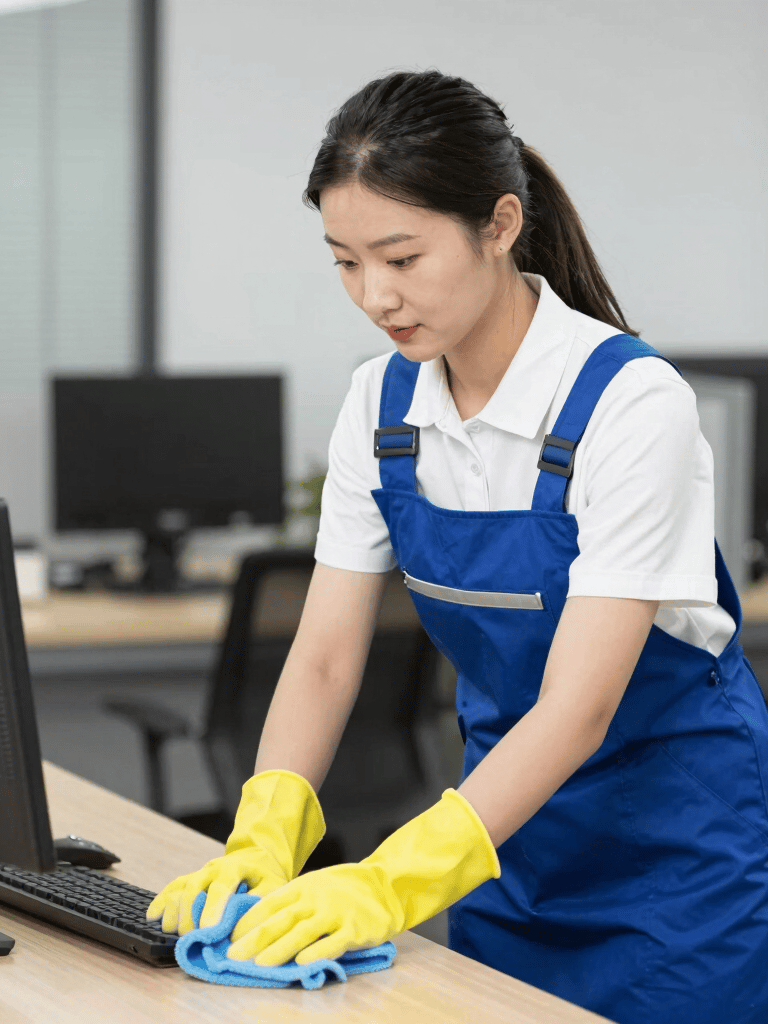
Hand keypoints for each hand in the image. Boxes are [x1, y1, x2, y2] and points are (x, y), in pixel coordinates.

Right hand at [145, 769, 325, 933]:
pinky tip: (152, 916)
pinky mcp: (189, 879)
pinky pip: (171, 888)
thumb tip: (243, 931)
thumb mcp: (273, 886)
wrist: (256, 856)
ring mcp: (199, 873)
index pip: (220, 887)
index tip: (206, 930)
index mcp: (235, 867)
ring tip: (174, 933)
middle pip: (194, 888)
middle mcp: (213, 868)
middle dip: (190, 915)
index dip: (212, 909)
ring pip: (179, 889)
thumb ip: (259, 904)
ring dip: (174, 912)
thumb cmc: (266, 875)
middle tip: (192, 937)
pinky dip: (161, 902)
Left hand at [227, 860, 404, 965]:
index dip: (249, 920)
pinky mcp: (355, 929)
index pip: (270, 903)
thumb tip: (257, 926)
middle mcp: (317, 898)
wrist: (385, 886)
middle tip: (233, 955)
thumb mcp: (315, 886)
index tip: (229, 937)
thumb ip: (292, 903)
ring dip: (279, 949)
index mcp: (303, 886)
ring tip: (260, 964)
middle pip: (282, 919)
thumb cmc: (344, 889)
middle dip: (255, 938)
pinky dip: (316, 953)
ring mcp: (336, 913)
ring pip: (303, 932)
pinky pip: (333, 942)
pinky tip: (302, 964)